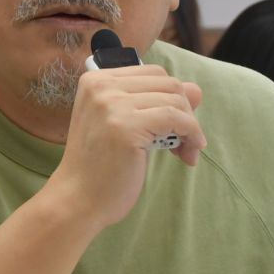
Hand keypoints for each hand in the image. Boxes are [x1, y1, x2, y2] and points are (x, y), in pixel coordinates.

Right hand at [45, 64, 205, 230]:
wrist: (77, 200)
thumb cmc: (101, 166)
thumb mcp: (126, 125)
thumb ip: (155, 104)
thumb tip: (196, 90)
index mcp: (96, 80)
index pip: (153, 74)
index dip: (172, 98)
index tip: (175, 126)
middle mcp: (101, 86)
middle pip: (168, 83)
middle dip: (186, 111)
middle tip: (186, 142)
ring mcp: (112, 104)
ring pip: (175, 100)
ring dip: (191, 126)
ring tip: (187, 152)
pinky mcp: (125, 126)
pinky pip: (176, 119)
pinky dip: (192, 134)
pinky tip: (190, 153)